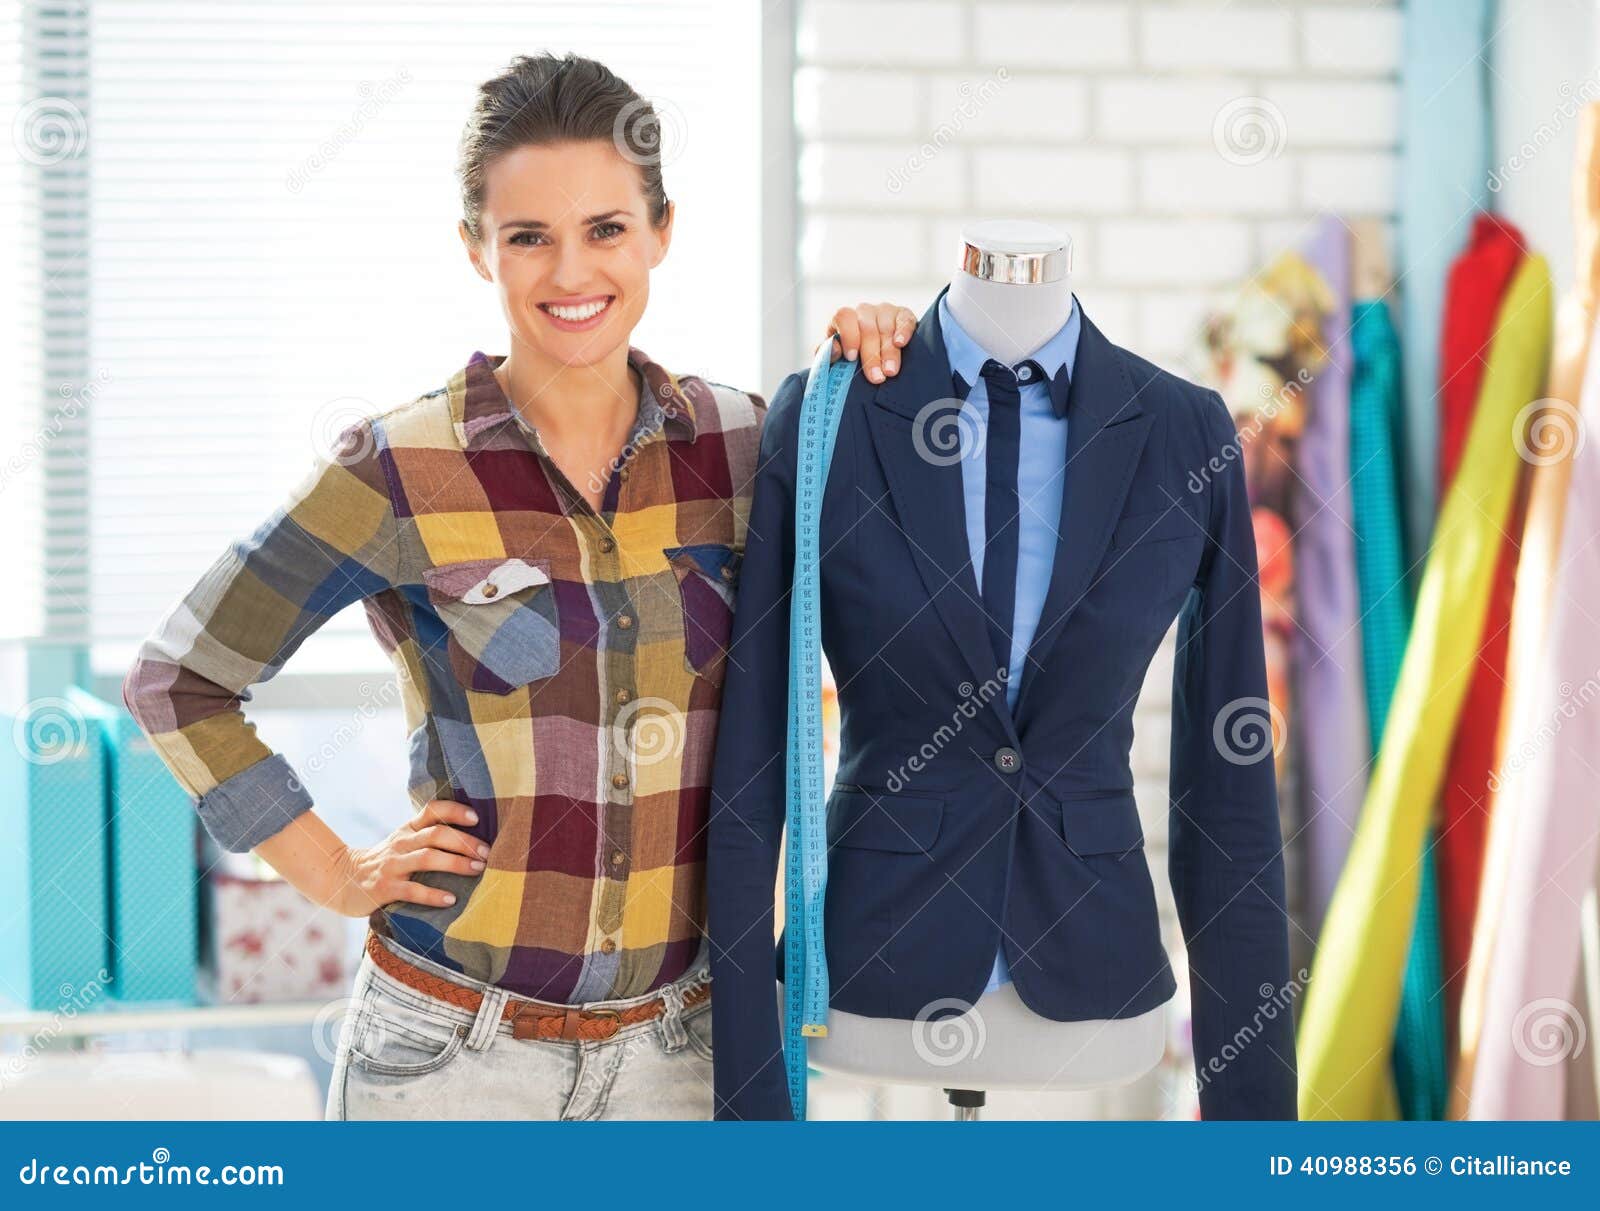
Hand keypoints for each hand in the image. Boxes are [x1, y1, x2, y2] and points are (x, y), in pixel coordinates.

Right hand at [329, 799, 488, 917]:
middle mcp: (401, 843)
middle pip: (436, 834)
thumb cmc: (384, 862)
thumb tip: (472, 838)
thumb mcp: (402, 843)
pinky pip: (412, 890)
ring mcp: (392, 866)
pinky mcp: (384, 889)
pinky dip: (433, 895)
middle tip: (487, 853)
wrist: (341, 880)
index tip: (477, 818)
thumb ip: (427, 836)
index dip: (455, 810)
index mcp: (407, 830)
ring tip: (478, 869)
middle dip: (465, 842)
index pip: (432, 810)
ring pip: (427, 858)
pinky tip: (451, 899)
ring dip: (455, 863)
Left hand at [818, 302, 916, 383]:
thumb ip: (827, 353)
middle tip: (876, 377)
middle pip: (867, 327)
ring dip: (888, 351)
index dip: (848, 336)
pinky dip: (903, 332)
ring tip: (890, 372)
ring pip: (886, 327)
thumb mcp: (835, 357)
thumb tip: (835, 349)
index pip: (844, 317)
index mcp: (845, 318)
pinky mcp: (904, 316)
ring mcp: (885, 311)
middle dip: (871, 355)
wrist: (878, 358)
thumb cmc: (852, 359)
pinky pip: (905, 320)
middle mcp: (864, 311)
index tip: (852, 357)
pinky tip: (901, 343)